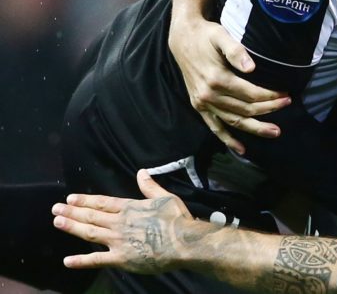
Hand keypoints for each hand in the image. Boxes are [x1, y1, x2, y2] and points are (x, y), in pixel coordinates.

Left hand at [53, 171, 197, 273]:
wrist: (183, 242)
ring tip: (57, 222)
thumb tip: (141, 172)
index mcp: (130, 207)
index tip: (70, 198)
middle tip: (55, 209)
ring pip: (90, 232)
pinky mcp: (120, 258)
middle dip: (72, 212)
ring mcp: (118, 240)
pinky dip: (81, 261)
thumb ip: (150, 186)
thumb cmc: (177, 219)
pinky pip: (97, 260)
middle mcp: (119, 222)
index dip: (85, 200)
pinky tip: (67, 261)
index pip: (103, 202)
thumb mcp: (166, 197)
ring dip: (72, 227)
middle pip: (92, 216)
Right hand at [168, 14, 289, 154]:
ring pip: (233, 121)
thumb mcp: (221, 36)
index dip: (269, 96)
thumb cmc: (206, 36)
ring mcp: (203, 103)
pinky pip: (214, 127)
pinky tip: (241, 149)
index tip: (286, 94)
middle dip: (268, 109)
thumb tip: (252, 68)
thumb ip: (236, 51)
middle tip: (287, 104)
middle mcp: (208, 95)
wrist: (183, 39)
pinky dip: (228, 139)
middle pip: (244, 109)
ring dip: (254, 128)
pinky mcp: (199, 106)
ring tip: (274, 132)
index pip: (250, 94)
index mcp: (216, 79)